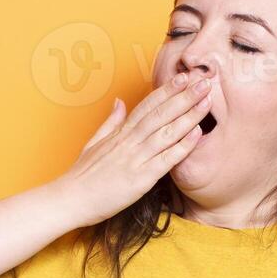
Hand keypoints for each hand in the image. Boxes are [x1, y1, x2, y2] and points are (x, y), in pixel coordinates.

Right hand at [50, 73, 213, 227]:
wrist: (69, 199)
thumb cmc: (81, 176)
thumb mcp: (93, 143)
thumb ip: (110, 122)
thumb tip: (119, 101)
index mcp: (120, 133)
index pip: (147, 106)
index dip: (166, 91)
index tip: (183, 78)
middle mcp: (129, 142)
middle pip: (161, 113)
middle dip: (184, 96)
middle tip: (204, 80)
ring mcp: (135, 158)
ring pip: (167, 132)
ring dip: (189, 115)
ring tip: (207, 100)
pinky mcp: (140, 178)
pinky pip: (166, 159)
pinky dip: (182, 146)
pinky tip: (198, 134)